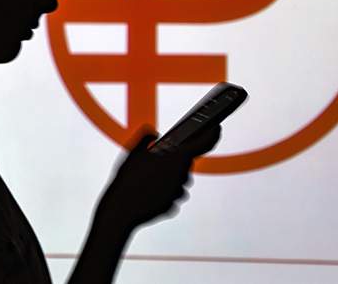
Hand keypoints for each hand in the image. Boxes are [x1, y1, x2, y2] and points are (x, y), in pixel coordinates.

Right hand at [96, 125, 220, 230]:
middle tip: (156, 159)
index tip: (217, 129)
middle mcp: (181, 175)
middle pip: (185, 163)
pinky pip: (169, 195)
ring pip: (177, 181)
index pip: (203, 143)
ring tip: (146, 177)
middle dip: (174, 159)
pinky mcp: (171, 206)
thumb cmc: (127, 179)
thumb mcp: (133, 151)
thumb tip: (153, 133)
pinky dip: (161, 192)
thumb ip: (146, 138)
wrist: (120, 209)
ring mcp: (177, 192)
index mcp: (176, 158)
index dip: (212, 134)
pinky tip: (145, 191)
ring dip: (167, 177)